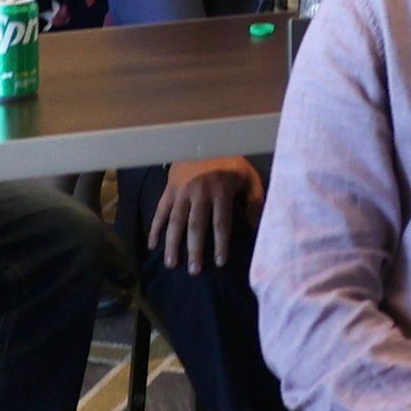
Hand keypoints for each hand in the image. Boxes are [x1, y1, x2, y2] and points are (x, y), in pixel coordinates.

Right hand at [151, 155, 261, 270]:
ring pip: (176, 220)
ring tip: (171, 264)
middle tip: (194, 271)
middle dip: (194, 249)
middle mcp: (200, 192)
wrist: (206, 139)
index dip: (221, 244)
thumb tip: (257, 228)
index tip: (220, 263)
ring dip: (172, 243)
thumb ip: (254, 202)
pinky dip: (155, 228)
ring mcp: (182, 190)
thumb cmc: (231, 163)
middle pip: (196, 225)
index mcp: (221, 190)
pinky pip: (160, 210)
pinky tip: (152, 245)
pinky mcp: (170, 188)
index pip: (221, 222)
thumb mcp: (249, 178)